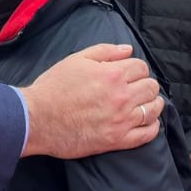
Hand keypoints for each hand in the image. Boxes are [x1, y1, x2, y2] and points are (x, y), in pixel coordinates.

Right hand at [20, 44, 162, 158]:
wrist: (37, 118)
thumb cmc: (53, 87)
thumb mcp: (76, 59)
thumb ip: (105, 51)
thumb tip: (128, 49)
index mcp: (112, 74)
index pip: (141, 67)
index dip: (137, 68)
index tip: (131, 72)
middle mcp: (121, 96)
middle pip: (151, 87)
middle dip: (146, 84)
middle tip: (138, 87)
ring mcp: (121, 120)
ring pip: (153, 109)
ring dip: (153, 103)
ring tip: (147, 103)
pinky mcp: (117, 140)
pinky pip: (147, 134)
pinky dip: (152, 127)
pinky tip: (148, 122)